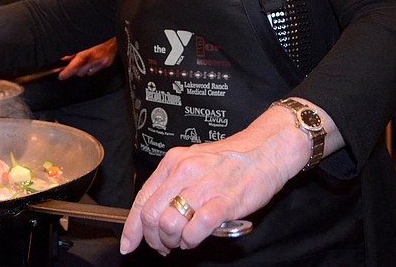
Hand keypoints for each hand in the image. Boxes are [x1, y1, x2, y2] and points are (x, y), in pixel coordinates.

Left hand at [58, 38, 116, 78]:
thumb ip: (73, 52)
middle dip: (75, 70)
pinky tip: (92, 61)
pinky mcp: (107, 64)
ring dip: (84, 69)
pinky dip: (92, 68)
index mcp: (87, 52)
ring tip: (85, 61)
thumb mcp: (83, 42)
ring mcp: (102, 63)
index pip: (75, 66)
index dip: (67, 72)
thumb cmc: (98, 36)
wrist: (113, 34)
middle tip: (73, 65)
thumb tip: (64, 58)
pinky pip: (95, 71)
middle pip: (80, 72)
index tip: (61, 76)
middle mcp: (95, 59)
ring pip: (87, 73)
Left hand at [120, 110, 306, 255]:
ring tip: (183, 241)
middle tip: (164, 246)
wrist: (266, 150)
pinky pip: (197, 228)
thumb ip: (174, 184)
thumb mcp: (194, 162)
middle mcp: (184, 172)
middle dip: (153, 239)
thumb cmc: (232, 158)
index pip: (142, 199)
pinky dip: (192, 240)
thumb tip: (158, 213)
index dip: (132, 228)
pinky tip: (197, 238)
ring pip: (169, 224)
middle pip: (151, 216)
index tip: (129, 244)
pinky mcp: (224, 201)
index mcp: (173, 162)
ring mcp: (204, 186)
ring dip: (173, 241)